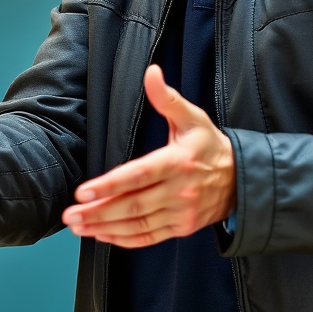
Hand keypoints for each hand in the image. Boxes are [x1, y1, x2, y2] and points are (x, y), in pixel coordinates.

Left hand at [61, 65, 235, 246]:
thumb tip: (151, 71)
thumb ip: (167, 97)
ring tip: (79, 226)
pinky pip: (150, 237)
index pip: (139, 175)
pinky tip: (102, 235)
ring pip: (138, 225)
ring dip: (105, 228)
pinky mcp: (182, 228)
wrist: (242, 180)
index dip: (110, 185)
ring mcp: (181, 214)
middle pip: (133, 205)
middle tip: (71, 215)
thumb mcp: (192, 117)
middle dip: (99, 212)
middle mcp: (179, 192)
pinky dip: (124, 240)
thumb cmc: (210, 145)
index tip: (84, 191)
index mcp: (177, 163)